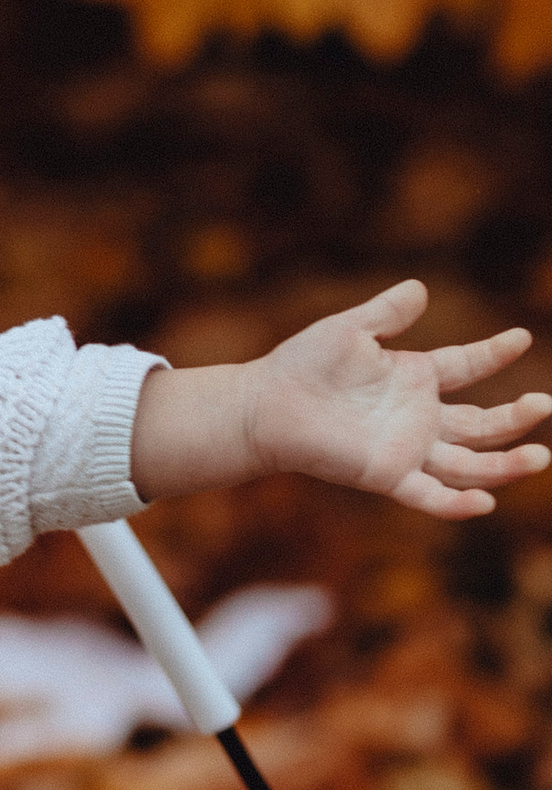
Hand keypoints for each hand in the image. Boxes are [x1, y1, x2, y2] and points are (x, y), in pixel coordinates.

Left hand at [132, 280, 551, 518]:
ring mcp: (407, 449)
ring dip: (505, 464)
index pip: (466, 366)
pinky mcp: (387, 474)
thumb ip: (388, 312)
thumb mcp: (351, 329)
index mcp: (413, 378)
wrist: (265, 404)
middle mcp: (418, 418)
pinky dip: (456, 503)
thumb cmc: (303, 365)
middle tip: (546, 404)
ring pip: (470, 464)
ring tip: (541, 457)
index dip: (493, 353)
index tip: (521, 336)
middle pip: (481, 423)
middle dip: (516, 417)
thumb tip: (421, 287)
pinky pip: (430, 494)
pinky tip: (485, 503)